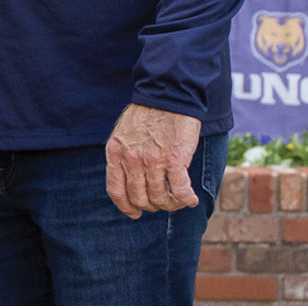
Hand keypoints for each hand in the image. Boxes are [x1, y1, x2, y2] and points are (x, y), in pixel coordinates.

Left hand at [104, 103, 200, 218]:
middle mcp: (131, 160)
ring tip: (178, 200)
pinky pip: (180, 191)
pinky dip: (187, 200)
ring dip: (171, 204)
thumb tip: (129, 180)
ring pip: (160, 198)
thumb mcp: (124, 133)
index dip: (126, 207)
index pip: (116, 191)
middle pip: (139, 198)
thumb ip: (124, 156)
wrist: (168, 94)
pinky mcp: (174, 159)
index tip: (135, 213)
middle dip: (152, 205)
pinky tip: (191, 200)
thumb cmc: (148, 113)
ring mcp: (152, 161)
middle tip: (163, 202)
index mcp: (116, 152)